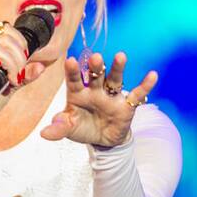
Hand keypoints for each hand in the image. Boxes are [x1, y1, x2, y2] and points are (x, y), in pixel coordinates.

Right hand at [0, 22, 46, 128]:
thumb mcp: (14, 84)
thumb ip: (26, 75)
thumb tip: (41, 66)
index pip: (7, 29)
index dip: (21, 43)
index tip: (24, 62)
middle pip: (6, 38)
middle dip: (19, 57)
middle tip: (19, 75)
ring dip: (11, 64)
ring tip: (12, 79)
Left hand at [40, 51, 156, 146]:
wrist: (101, 140)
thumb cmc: (82, 128)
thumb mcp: (69, 129)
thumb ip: (58, 129)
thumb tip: (43, 134)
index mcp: (78, 93)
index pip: (74, 80)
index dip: (73, 71)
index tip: (70, 61)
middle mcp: (95, 90)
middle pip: (96, 75)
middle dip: (96, 66)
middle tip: (96, 57)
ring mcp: (112, 96)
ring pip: (115, 79)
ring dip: (118, 68)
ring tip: (121, 56)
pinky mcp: (127, 104)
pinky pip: (137, 94)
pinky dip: (145, 85)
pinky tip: (153, 75)